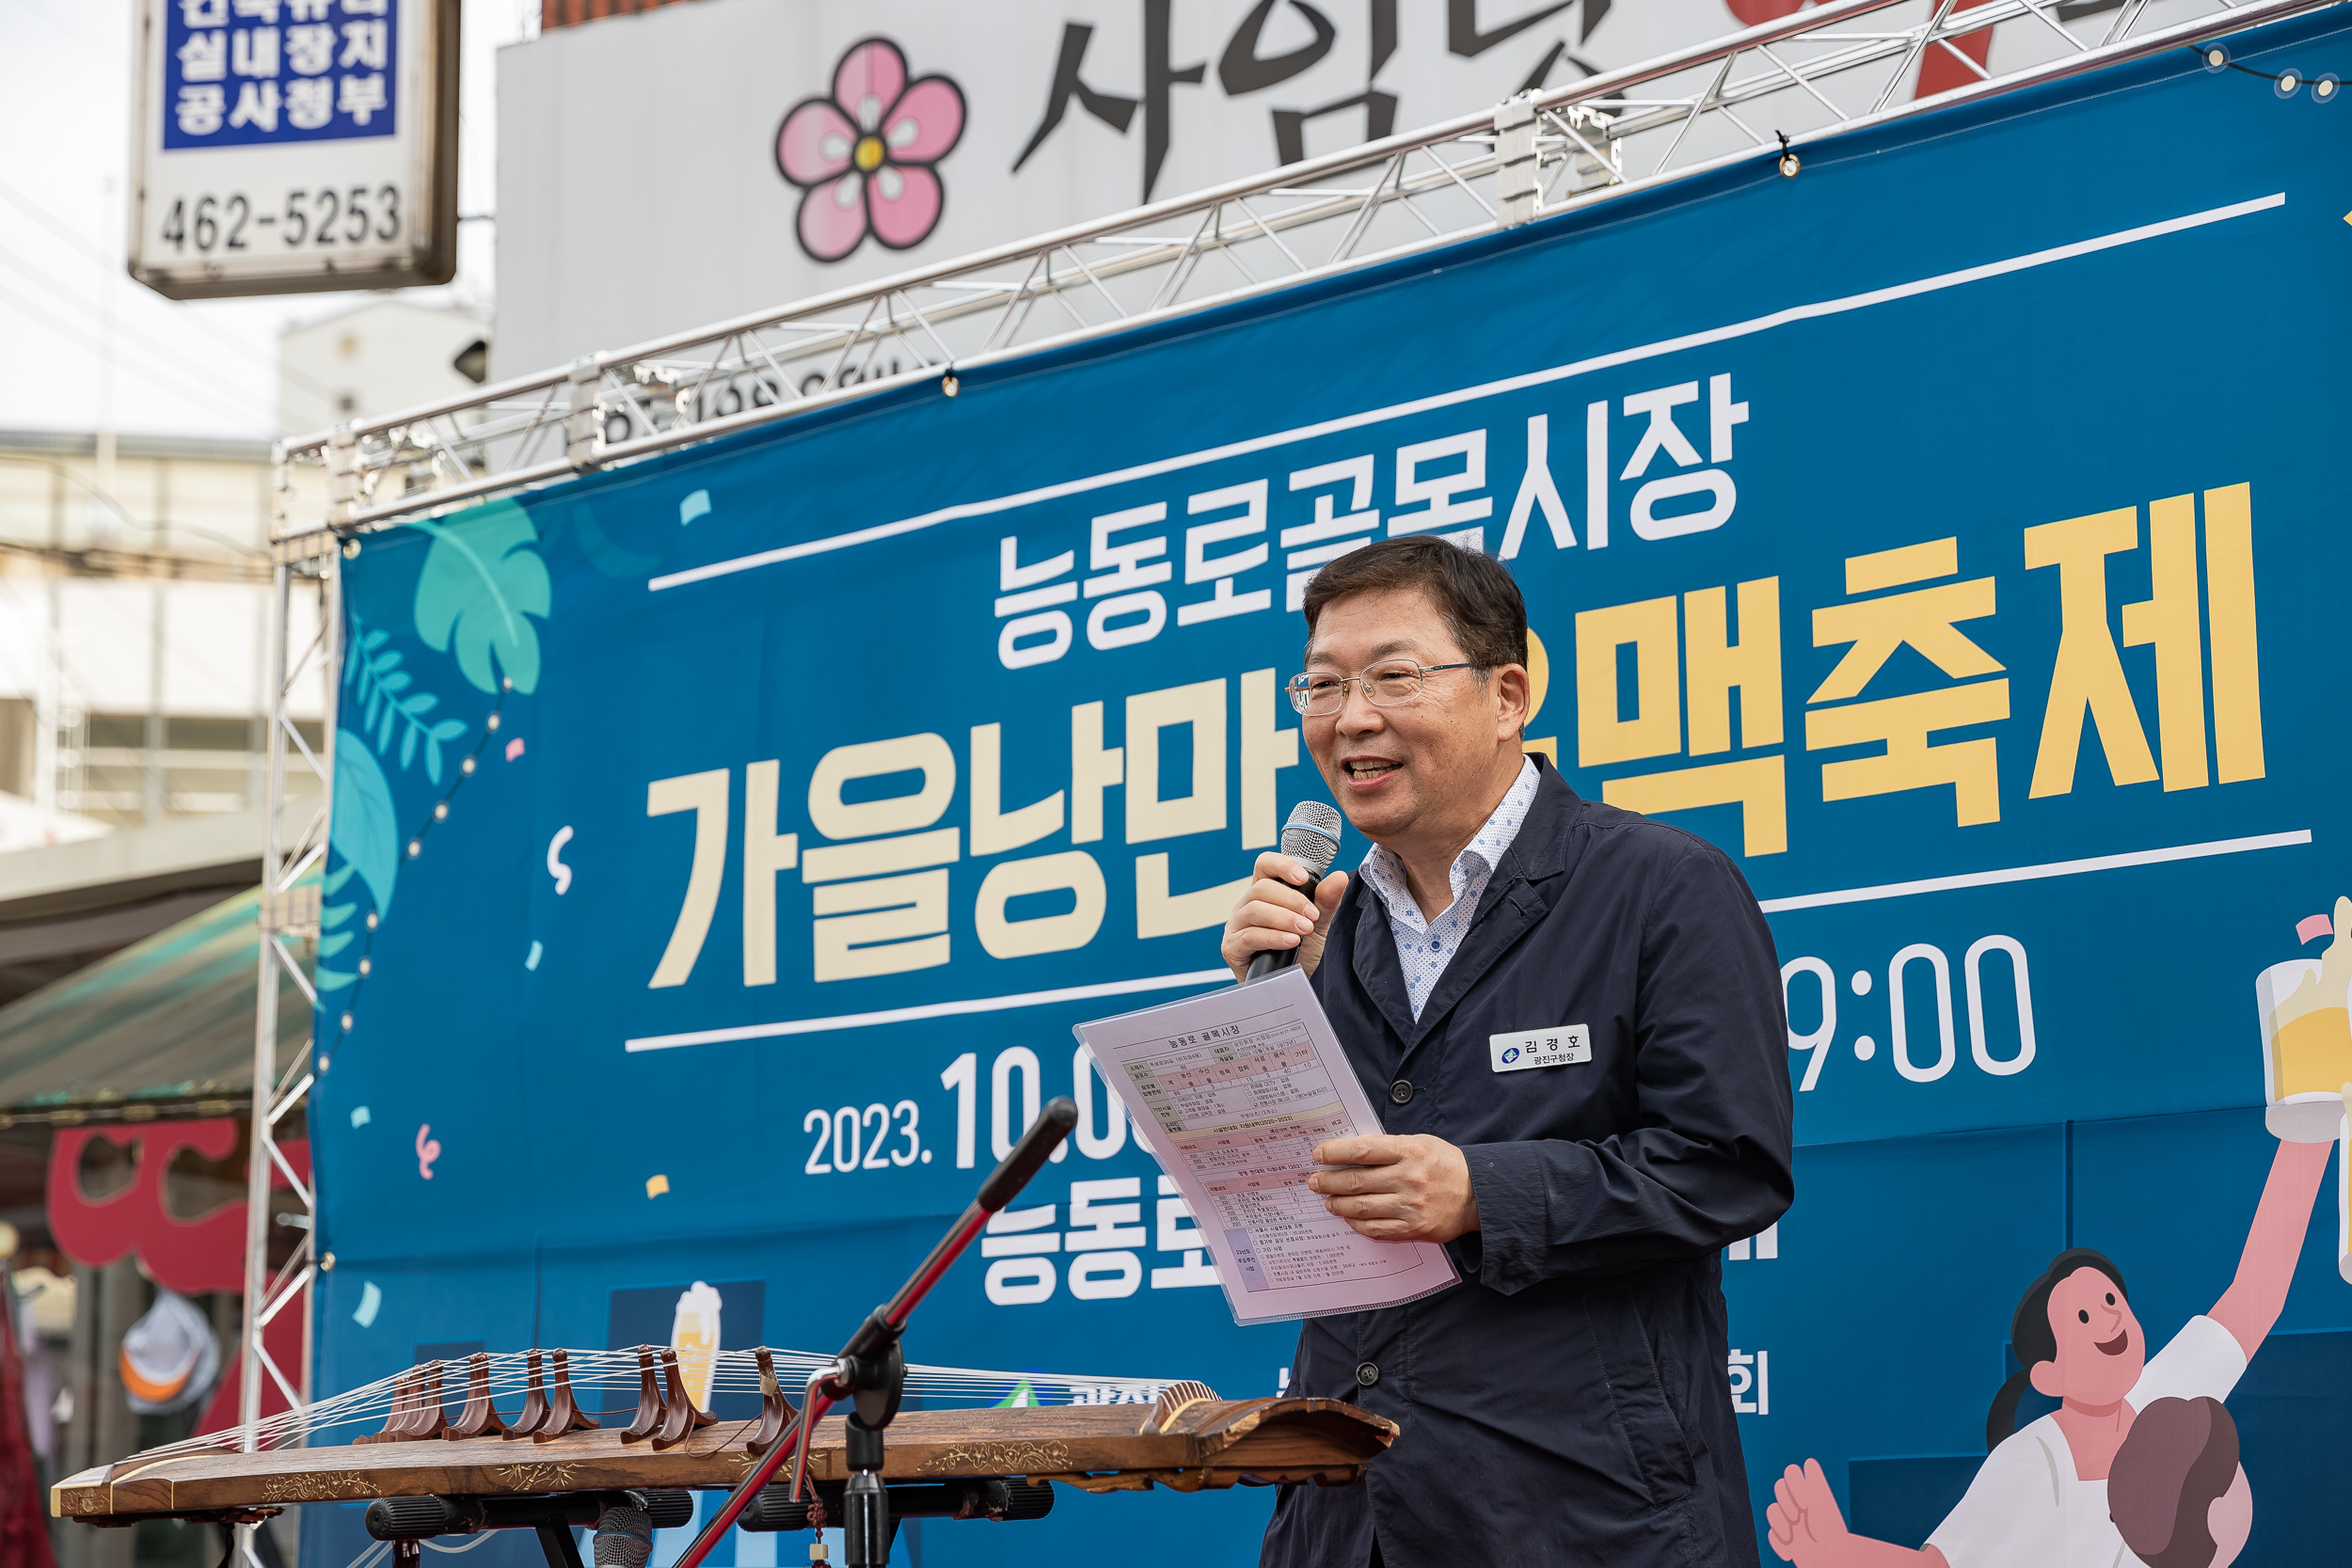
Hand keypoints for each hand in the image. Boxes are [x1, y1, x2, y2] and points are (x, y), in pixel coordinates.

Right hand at [1221, 853, 1348, 981]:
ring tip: (1304, 930)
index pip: (1265, 865)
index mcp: (1264, 894)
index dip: (1281, 865)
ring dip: (1284, 918)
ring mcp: (1236, 927)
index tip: (1302, 878)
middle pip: (1261, 888)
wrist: (1293, 986)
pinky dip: (1273, 937)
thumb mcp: (1317, 925)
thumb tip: (1339, 877)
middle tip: (1311, 917)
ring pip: (1254, 910)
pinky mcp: (1231, 948)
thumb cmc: (1299, 952)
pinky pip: (1249, 936)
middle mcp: (1246, 906)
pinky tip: (1291, 941)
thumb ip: (1326, 901)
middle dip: (1291, 900)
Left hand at [1306, 1134, 1476, 1242]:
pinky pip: (1375, 1228)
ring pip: (1361, 1207)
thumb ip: (1388, 1148)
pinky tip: (1349, 1218)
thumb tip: (1350, 1153)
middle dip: (1328, 1181)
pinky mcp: (1413, 1228)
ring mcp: (1410, 1206)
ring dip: (1338, 1204)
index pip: (1363, 1150)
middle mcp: (1408, 1178)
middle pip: (1356, 1181)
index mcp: (1410, 1151)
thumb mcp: (1420, 1143)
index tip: (1318, 1154)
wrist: (1478, 1194)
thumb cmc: (1445, 1164)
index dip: (1335, 1152)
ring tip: (1328, 1201)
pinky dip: (1357, 1224)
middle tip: (1314, 1181)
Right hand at [1767, 1459, 1848, 1565]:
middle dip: (1785, 1501)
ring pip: (1772, 1509)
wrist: (1837, 1562)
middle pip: (1779, 1486)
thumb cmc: (1835, 1535)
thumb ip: (1816, 1484)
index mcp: (1811, 1491)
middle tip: (1798, 1517)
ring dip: (1779, 1522)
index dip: (1793, 1482)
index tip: (1806, 1502)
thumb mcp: (1826, 1506)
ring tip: (1793, 1536)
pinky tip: (1791, 1551)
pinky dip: (1779, 1543)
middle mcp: (1800, 1503)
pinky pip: (1771, 1534)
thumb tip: (1809, 1463)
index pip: (1792, 1472)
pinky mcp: (1785, 1539)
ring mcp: (1791, 1520)